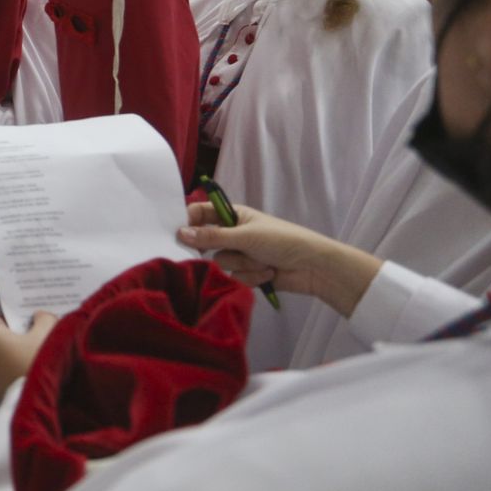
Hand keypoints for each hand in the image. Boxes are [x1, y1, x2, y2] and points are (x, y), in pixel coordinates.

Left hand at [0, 260, 56, 399]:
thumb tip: (40, 317)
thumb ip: (44, 318)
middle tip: (13, 283)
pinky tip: (31, 336)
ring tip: (27, 309)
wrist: (39, 412)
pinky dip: (13, 340)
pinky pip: (2, 352)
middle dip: (1, 300)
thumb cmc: (39, 368)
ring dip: (9, 323)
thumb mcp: (48, 334)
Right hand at [178, 202, 381, 317]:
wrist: (313, 267)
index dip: (188, 222)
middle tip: (220, 253)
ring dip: (243, 265)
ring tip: (263, 262)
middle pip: (207, 242)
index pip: (200, 213)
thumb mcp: (245, 236)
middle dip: (219, 250)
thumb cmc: (282, 241)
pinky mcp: (247, 274)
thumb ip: (212, 236)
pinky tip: (268, 274)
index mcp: (233, 215)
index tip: (177, 234)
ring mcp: (240, 254)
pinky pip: (234, 277)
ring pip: (222, 262)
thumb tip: (179, 233)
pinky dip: (251, 277)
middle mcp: (233, 233)